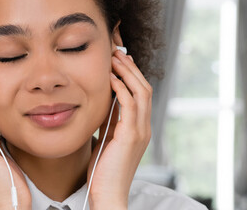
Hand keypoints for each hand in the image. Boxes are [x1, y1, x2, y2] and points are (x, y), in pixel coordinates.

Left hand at [87, 49, 152, 208]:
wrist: (108, 195)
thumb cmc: (103, 173)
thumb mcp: (105, 141)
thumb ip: (108, 123)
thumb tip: (101, 105)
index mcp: (139, 129)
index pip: (141, 94)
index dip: (132, 75)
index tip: (119, 60)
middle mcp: (144, 128)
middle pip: (145, 87)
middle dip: (131, 67)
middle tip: (117, 52)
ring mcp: (140, 131)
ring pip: (141, 91)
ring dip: (127, 72)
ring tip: (114, 58)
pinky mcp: (131, 136)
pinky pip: (129, 104)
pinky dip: (121, 87)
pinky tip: (110, 78)